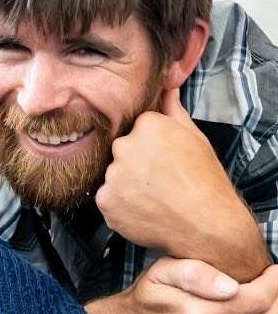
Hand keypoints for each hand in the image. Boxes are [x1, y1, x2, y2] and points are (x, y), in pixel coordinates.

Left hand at [95, 88, 250, 261]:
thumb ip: (173, 111)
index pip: (137, 129)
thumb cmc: (205, 182)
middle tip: (160, 180)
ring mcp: (113, 175)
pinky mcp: (105, 200)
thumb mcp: (195, 138)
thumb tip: (168, 88)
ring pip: (114, 176)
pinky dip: (121, 205)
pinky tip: (143, 209)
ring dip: (127, 185)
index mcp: (147, 126)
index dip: (152, 147)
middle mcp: (124, 146)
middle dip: (136, 164)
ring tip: (154, 197)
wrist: (207, 224)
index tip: (165, 160)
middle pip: (122, 151)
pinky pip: (108, 199)